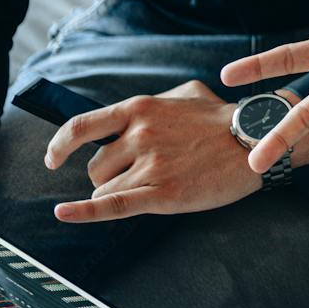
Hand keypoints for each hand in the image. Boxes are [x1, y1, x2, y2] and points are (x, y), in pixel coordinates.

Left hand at [41, 80, 308, 222]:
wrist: (256, 139)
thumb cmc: (222, 118)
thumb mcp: (184, 93)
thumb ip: (153, 103)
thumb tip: (129, 117)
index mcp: (140, 109)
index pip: (82, 127)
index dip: (60, 145)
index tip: (53, 158)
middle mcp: (139, 135)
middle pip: (96, 167)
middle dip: (110, 176)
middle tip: (141, 176)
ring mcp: (150, 165)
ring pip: (106, 189)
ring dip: (119, 193)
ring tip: (155, 186)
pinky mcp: (162, 193)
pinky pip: (112, 206)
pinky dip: (83, 212)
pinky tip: (63, 214)